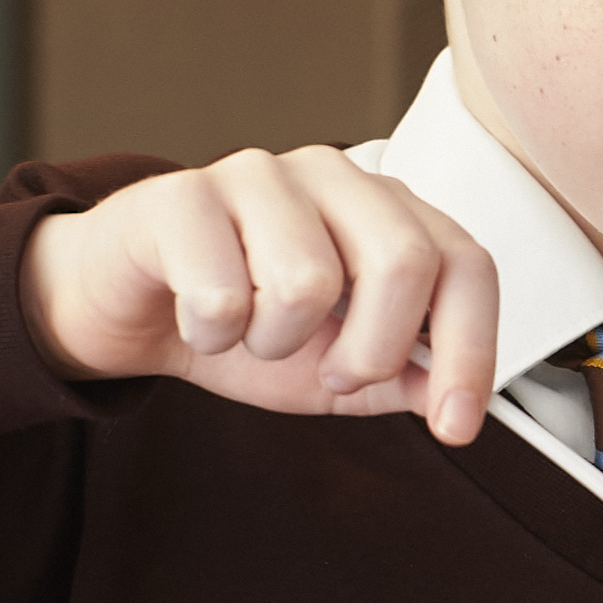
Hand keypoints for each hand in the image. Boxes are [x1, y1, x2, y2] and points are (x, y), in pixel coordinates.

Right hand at [20, 148, 500, 440]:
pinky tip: (199, 321)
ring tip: (252, 334)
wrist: (130, 305)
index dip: (472, 351)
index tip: (454, 428)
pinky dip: (213, 335)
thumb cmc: (242, 323)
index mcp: (385, 211)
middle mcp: (333, 177)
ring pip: (307, 282)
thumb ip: (402, 376)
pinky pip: (221, 293)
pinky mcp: (183, 194)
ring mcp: (258, 175)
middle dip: (373, 350)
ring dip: (277, 342)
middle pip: (404, 260)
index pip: (465, 265)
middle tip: (331, 375)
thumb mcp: (334, 367)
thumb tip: (454, 396)